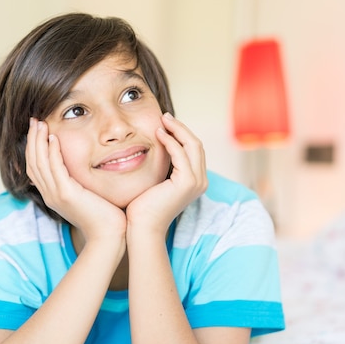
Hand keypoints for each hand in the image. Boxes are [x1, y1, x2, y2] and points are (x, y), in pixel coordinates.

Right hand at [25, 119, 126, 242]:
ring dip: (39, 141)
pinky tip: (54, 138)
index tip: (38, 129)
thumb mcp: (89, 196)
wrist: (110, 236)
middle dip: (32, 140)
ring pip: (39, 163)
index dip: (34, 148)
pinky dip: (52, 152)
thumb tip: (87, 169)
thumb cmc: (106, 217)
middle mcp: (50, 195)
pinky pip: (55, 169)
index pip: (36, 168)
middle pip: (32, 163)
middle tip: (34, 121)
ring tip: (40, 124)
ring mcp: (56, 195)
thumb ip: (82, 183)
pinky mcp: (67, 195)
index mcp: (54, 195)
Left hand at [126, 113, 207, 232]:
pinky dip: (170, 141)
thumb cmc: (144, 207)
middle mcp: (201, 181)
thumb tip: (156, 144)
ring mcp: (197, 182)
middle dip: (181, 127)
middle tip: (164, 116)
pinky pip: (180, 153)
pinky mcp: (187, 182)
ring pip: (192, 145)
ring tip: (162, 120)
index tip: (166, 123)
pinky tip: (158, 133)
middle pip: (196, 144)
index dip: (182, 133)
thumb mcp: (157, 181)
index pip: (194, 149)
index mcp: (196, 180)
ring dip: (177, 129)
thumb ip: (164, 165)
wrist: (143, 227)